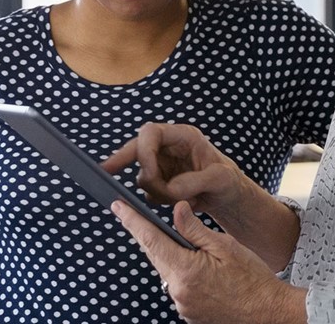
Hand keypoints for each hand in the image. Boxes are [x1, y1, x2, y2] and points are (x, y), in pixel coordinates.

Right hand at [102, 123, 246, 217]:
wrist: (227, 196)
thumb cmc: (228, 181)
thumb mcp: (221, 179)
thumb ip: (196, 181)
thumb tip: (170, 188)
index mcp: (183, 136)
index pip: (151, 133)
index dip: (143, 151)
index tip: (149, 174)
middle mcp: (169, 147)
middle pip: (136, 148)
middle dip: (123, 161)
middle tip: (106, 173)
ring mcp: (162, 164)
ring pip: (142, 176)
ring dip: (157, 192)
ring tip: (185, 198)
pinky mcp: (160, 181)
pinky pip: (147, 192)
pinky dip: (160, 201)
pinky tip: (181, 202)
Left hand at [111, 200, 306, 323]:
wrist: (268, 312)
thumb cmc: (253, 278)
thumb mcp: (225, 245)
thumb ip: (194, 228)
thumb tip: (176, 209)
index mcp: (185, 270)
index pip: (150, 239)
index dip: (132, 221)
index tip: (117, 207)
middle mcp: (178, 291)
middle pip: (156, 255)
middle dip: (152, 237)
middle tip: (148, 218)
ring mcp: (182, 305)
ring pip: (168, 271)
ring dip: (174, 257)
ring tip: (199, 252)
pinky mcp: (188, 313)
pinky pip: (178, 286)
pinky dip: (184, 274)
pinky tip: (204, 271)